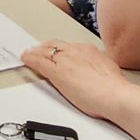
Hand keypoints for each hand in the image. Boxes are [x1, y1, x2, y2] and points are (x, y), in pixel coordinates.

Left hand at [22, 39, 137, 120]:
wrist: (114, 94)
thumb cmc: (115, 88)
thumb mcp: (109, 69)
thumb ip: (101, 66)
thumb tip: (101, 69)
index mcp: (90, 50)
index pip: (70, 46)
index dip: (61, 48)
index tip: (57, 51)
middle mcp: (76, 51)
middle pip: (55, 45)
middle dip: (46, 47)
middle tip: (38, 49)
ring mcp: (65, 61)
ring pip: (45, 52)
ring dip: (36, 52)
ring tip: (29, 53)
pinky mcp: (57, 73)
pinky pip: (39, 62)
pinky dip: (30, 59)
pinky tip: (25, 59)